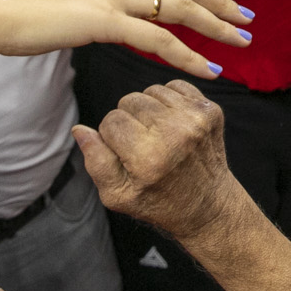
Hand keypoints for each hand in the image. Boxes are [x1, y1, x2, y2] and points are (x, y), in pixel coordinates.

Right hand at [0, 0, 250, 79]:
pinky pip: (159, 39)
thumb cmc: (23, 13)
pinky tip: (209, 68)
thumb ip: (96, 0)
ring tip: (241, 43)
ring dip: (216, 25)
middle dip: (220, 1)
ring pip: (179, 6)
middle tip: (247, 19)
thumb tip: (111, 12)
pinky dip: (189, 54)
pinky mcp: (105, 20)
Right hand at [75, 80, 249, 244]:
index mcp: (149, 158)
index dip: (112, 136)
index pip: (111, 121)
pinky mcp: (211, 110)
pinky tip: (172, 123)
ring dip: (149, 108)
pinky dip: (169, 100)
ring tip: (157, 133)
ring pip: (151, 91)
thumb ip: (95, 161)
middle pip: (130, 100)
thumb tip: (79, 130)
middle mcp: (175, 134)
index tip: (125, 152)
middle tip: (141, 143)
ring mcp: (196, 119)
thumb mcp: (118, 195)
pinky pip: (175, 86)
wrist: (208, 204)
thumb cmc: (159, 202)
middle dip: (129, 119)